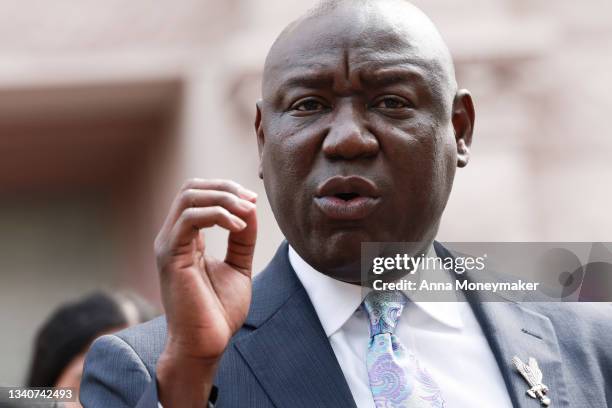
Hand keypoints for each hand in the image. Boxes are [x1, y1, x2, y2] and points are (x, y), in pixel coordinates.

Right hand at [154, 179, 256, 406]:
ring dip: (224, 199)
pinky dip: (218, 215)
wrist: (206, 344)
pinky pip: (190, 219)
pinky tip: (239, 227)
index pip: (198, 194)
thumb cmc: (218, 311)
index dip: (226, 190)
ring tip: (247, 213)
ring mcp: (168, 245)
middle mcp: (172, 237)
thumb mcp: (238, 266)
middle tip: (251, 201)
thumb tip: (251, 208)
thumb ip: (243, 238)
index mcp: (186, 239)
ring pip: (189, 197)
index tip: (253, 201)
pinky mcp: (170, 256)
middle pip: (191, 188)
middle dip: (225, 188)